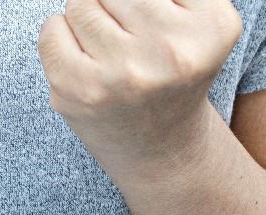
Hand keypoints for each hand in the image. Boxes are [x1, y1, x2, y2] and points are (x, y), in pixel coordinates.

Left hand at [37, 0, 240, 170]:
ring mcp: (123, 74)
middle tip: (131, 42)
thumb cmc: (173, 70)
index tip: (154, 29)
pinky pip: (52, 28)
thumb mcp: (201, 19)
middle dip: (115, 6)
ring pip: (81, 1)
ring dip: (90, 21)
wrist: (162, 149)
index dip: (145, 2)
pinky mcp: (79, 89)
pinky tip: (87, 65)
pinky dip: (61, 37)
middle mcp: (172, 52)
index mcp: (213, 26)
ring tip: (112, 55)